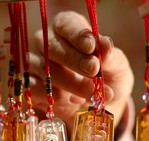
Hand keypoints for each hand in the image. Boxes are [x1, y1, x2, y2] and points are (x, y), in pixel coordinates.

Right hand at [29, 11, 133, 135]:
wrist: (100, 108)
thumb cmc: (108, 79)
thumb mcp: (117, 68)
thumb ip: (111, 57)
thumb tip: (105, 44)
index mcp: (68, 29)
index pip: (66, 24)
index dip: (77, 34)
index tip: (91, 47)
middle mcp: (47, 43)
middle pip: (51, 46)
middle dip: (73, 59)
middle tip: (94, 70)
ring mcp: (36, 64)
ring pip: (44, 68)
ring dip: (70, 83)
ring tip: (92, 94)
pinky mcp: (31, 86)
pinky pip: (35, 88)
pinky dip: (56, 97)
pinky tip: (73, 102)